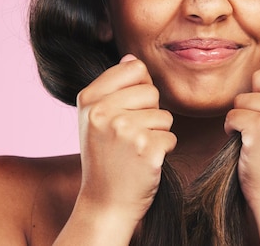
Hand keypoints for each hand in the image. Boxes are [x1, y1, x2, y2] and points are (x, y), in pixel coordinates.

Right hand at [75, 54, 176, 226]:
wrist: (105, 203)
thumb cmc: (104, 157)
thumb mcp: (95, 119)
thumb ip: (112, 87)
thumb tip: (131, 57)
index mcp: (89, 99)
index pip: (134, 68)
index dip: (138, 89)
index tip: (124, 112)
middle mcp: (103, 112)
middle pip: (151, 91)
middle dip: (149, 113)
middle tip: (129, 137)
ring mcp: (124, 131)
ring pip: (164, 115)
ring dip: (157, 133)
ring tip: (135, 150)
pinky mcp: (146, 149)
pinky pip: (170, 136)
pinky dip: (163, 150)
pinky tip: (144, 163)